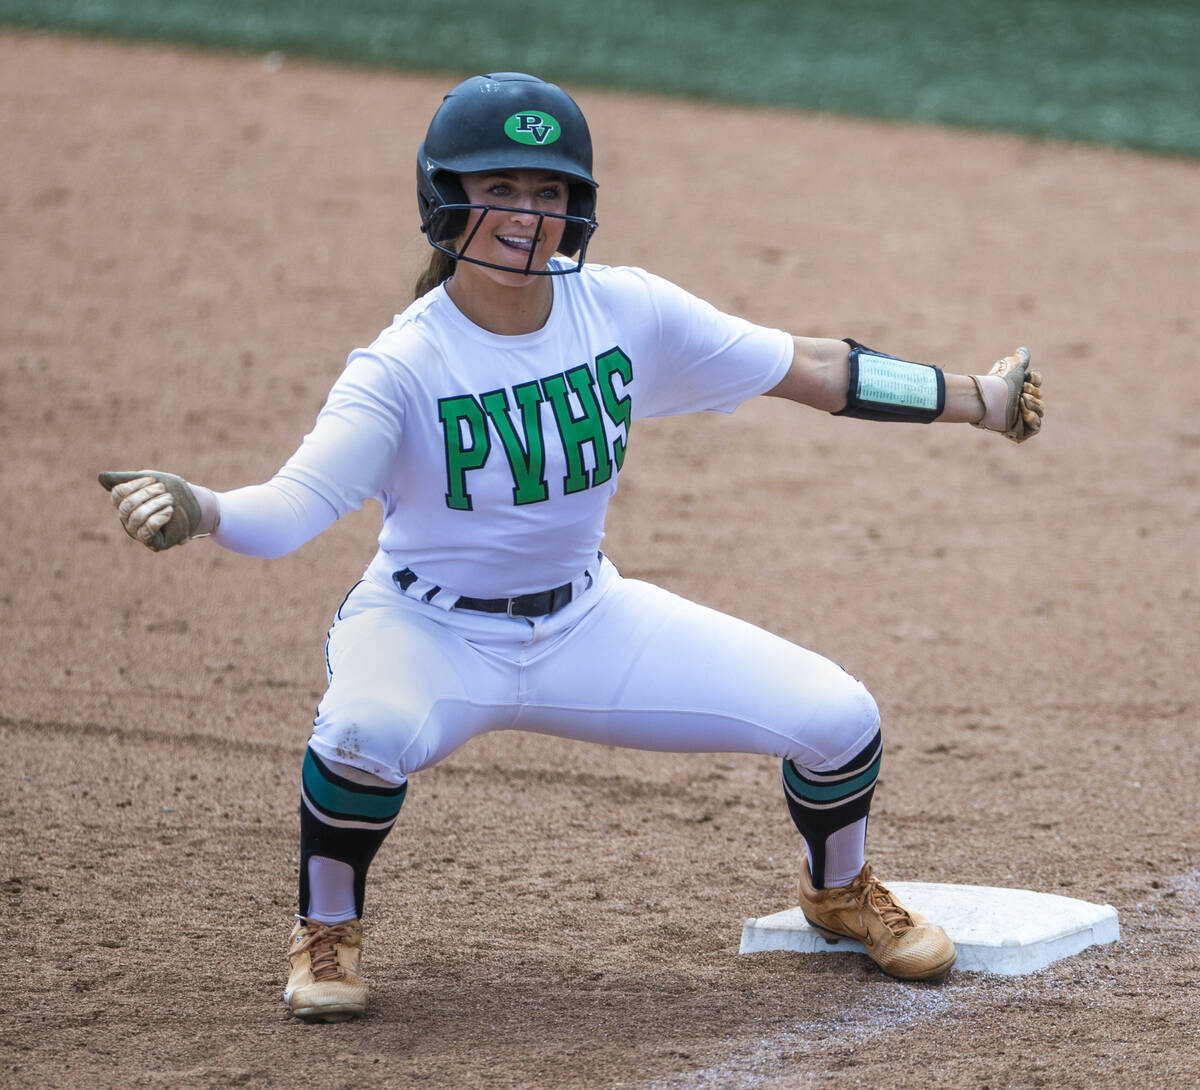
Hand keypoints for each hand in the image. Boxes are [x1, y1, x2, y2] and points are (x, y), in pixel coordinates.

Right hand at [98, 470, 215, 550]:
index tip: (154, 480)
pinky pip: (147, 531)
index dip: (135, 485)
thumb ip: (125, 479)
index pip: (118, 494)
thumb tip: (100, 478)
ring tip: (171, 500)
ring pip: (137, 518)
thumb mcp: (150, 480)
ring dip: (156, 505)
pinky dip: (159, 518)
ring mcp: (139, 533)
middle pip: (126, 506)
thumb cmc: (172, 491)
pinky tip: (169, 512)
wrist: (197, 505)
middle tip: (166, 491)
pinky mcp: (154, 543)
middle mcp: (128, 521)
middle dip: (147, 494)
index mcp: (124, 504)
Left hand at [988, 348, 1043, 442]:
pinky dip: (1032, 418)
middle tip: (1021, 392)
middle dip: (1033, 393)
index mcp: (1019, 386)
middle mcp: (1021, 400)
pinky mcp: (1020, 429)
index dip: (1035, 380)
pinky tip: (1024, 413)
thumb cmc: (997, 384)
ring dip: (1032, 405)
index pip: (1037, 382)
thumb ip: (1021, 359)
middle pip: (1040, 397)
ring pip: (1041, 410)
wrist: (986, 399)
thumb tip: (1021, 350)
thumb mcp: (1011, 367)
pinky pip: (1037, 426)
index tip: (1026, 380)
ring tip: (1020, 402)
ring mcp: (1021, 415)